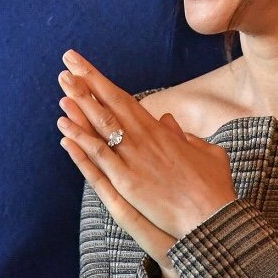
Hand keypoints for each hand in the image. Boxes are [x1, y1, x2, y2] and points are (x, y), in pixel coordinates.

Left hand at [56, 50, 236, 250]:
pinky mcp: (127, 182)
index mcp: (159, 131)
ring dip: (80, 103)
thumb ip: (185, 135)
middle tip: (67, 60)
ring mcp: (134, 159)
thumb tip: (169, 121)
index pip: (124, 99)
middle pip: (109, 103)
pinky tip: (63, 126)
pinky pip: (99, 156)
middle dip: (87, 81)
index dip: (103, 82)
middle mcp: (144, 139)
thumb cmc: (213, 188)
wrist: (215, 218)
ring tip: (62, 84)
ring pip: (100, 125)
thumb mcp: (206, 152)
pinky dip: (80, 140)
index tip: (85, 67)